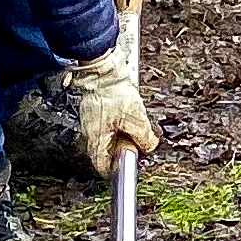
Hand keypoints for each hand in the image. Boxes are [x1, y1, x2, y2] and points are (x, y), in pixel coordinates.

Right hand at [52, 51, 157, 171]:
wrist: (103, 69)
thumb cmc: (113, 93)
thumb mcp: (136, 118)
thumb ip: (144, 136)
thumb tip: (149, 145)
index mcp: (97, 140)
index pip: (102, 166)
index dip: (116, 171)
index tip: (127, 168)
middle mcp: (91, 133)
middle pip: (106, 151)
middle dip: (123, 150)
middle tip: (137, 146)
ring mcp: (92, 120)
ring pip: (108, 136)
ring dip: (122, 135)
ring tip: (136, 128)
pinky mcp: (95, 108)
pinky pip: (108, 123)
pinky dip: (120, 123)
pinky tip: (128, 115)